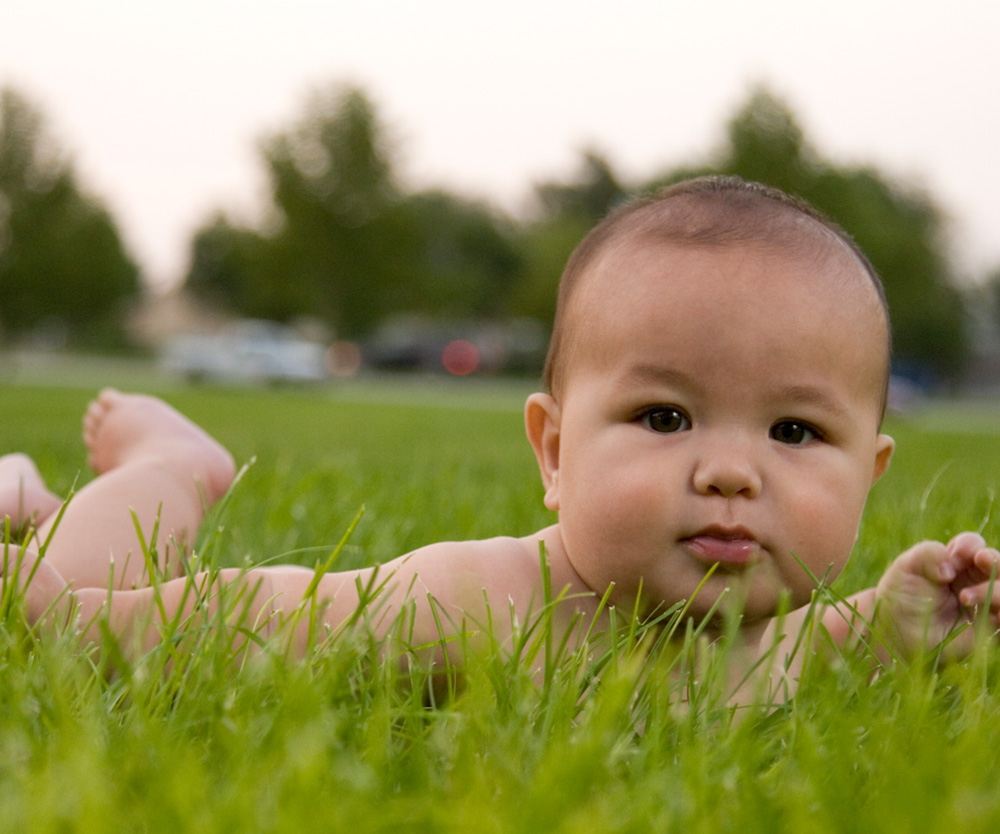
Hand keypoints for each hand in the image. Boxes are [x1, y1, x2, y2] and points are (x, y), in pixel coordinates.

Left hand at [874, 532, 999, 660]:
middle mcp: (973, 581)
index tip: (954, 554)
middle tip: (981, 560)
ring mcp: (982, 604)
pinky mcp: (987, 628)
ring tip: (964, 597)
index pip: (974, 545)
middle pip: (998, 563)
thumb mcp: (906, 567)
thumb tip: (950, 568)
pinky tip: (994, 614)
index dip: (969, 545)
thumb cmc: (900, 596)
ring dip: (996, 589)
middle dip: (994, 559)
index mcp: (954, 562)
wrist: (897, 633)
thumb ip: (928, 553)